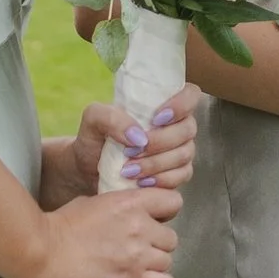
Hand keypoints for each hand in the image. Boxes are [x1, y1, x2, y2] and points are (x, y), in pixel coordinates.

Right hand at [28, 186, 183, 277]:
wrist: (40, 252)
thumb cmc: (58, 226)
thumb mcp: (91, 202)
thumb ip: (117, 207)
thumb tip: (127, 211)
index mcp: (130, 201)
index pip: (174, 201)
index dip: (166, 212)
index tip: (153, 220)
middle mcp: (139, 225)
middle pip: (171, 237)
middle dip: (157, 243)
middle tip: (137, 248)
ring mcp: (137, 253)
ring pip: (168, 260)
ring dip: (154, 264)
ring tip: (133, 265)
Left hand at [43, 86, 203, 208]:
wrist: (88, 170)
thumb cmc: (94, 139)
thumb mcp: (93, 119)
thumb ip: (110, 117)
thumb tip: (138, 135)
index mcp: (161, 103)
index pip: (190, 94)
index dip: (182, 104)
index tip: (157, 118)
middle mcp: (176, 125)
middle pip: (187, 129)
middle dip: (160, 142)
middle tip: (131, 151)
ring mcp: (179, 150)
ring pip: (184, 155)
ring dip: (156, 164)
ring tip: (129, 170)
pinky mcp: (177, 174)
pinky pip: (181, 176)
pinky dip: (161, 180)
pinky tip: (141, 183)